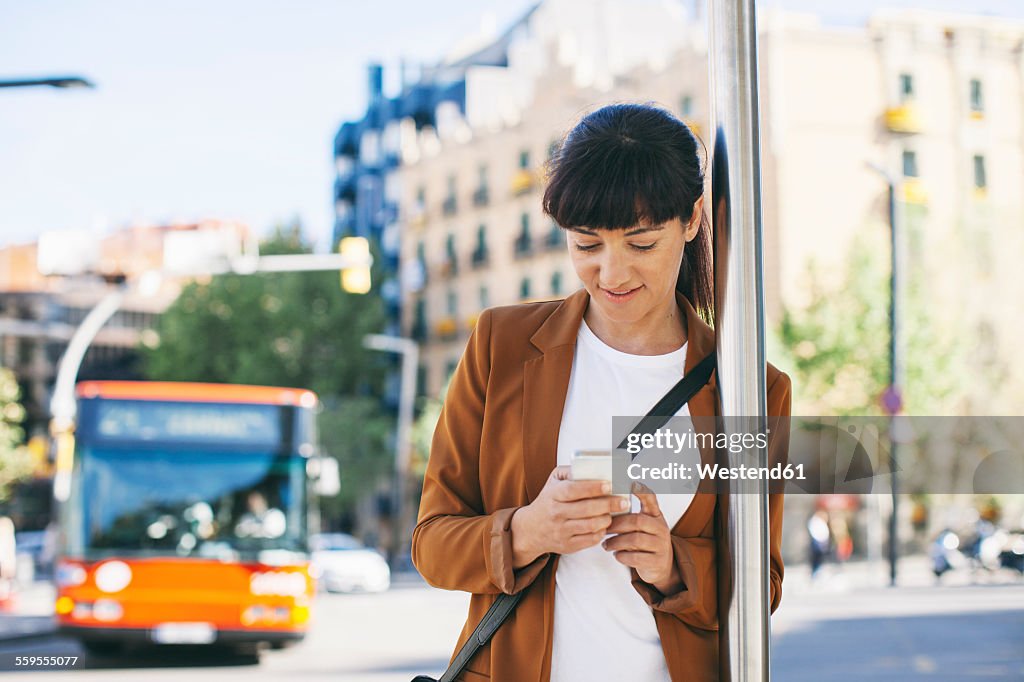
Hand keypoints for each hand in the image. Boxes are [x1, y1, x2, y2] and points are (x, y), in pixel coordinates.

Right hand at [511, 466, 629, 566]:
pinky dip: (601, 532)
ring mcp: (561, 531)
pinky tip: (604, 525)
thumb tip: (593, 466)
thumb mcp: (553, 481)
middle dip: (609, 504)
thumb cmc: (548, 500)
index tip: (609, 485)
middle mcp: (556, 513)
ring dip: (607, 519)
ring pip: (590, 526)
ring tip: (613, 513)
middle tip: (624, 501)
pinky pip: (590, 540)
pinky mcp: (567, 545)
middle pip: (586, 509)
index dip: (592, 488)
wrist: (531, 529)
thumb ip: (570, 471)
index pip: (573, 490)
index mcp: (553, 494)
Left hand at [602, 483, 680, 593]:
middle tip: (604, 529)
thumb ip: (630, 515)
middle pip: (637, 520)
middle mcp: (660, 528)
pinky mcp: (657, 562)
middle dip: (617, 524)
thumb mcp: (643, 525)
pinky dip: (622, 556)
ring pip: (635, 539)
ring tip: (606, 544)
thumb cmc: (645, 540)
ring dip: (616, 542)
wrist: (661, 566)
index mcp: (655, 515)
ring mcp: (660, 545)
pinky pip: (636, 557)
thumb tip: (605, 504)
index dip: (641, 490)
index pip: (651, 498)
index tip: (631, 483)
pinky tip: (617, 554)